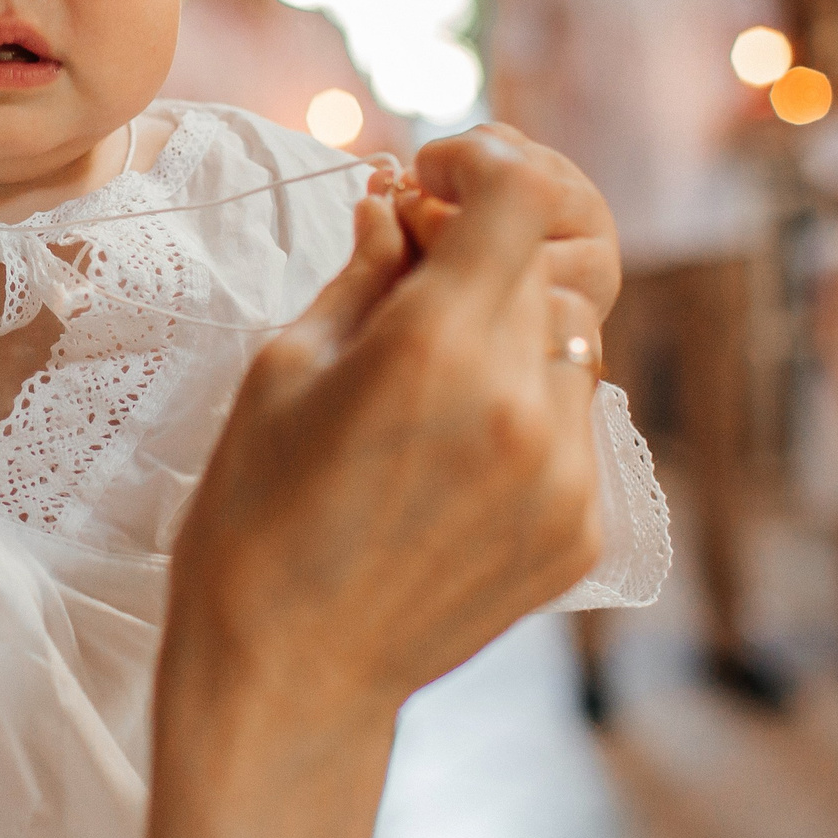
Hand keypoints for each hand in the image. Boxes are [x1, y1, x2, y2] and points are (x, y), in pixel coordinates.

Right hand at [180, 127, 605, 723]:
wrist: (286, 672)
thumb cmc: (255, 512)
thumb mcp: (285, 367)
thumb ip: (364, 273)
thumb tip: (396, 202)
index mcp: (437, 347)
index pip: (521, 197)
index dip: (486, 165)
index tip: (440, 178)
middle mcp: (519, 403)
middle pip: (542, 269)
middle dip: (485, 259)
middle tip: (412, 286)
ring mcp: (564, 474)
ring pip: (573, 345)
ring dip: (513, 335)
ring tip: (432, 383)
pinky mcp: (582, 530)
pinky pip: (578, 426)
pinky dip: (529, 411)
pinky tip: (454, 450)